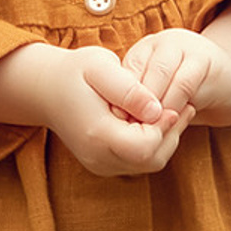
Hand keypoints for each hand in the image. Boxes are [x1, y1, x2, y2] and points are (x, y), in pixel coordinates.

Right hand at [45, 45, 188, 176]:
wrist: (45, 89)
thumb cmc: (75, 71)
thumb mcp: (100, 66)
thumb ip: (129, 88)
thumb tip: (157, 110)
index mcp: (96, 134)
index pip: (145, 146)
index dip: (165, 127)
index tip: (175, 103)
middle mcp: (98, 157)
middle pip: (150, 160)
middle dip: (171, 134)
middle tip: (185, 107)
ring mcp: (100, 164)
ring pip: (147, 164)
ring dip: (165, 140)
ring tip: (176, 111)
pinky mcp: (103, 163)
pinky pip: (137, 161)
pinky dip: (152, 144)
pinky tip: (157, 120)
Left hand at [119, 27, 230, 129]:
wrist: (230, 85)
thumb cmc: (187, 96)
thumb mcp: (160, 95)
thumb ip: (141, 101)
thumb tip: (116, 122)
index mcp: (144, 50)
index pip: (123, 73)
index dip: (119, 102)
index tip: (118, 126)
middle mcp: (162, 43)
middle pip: (139, 72)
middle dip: (135, 106)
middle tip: (134, 130)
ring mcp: (184, 46)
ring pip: (159, 75)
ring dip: (155, 106)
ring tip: (153, 128)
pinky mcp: (204, 58)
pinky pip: (183, 82)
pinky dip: (175, 104)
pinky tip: (175, 119)